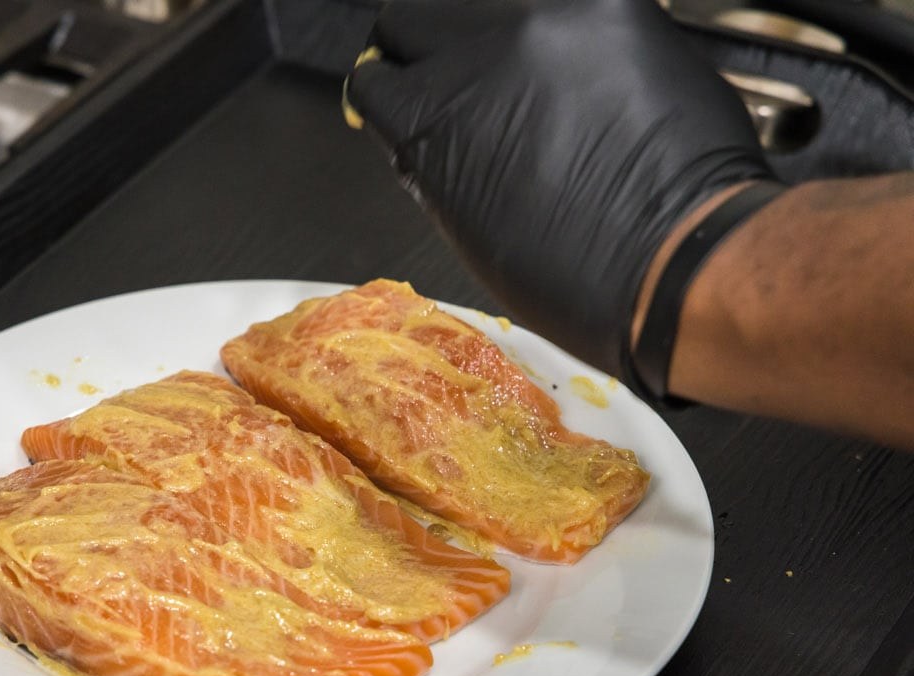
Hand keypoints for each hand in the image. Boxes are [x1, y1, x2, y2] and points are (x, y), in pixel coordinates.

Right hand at [345, 0, 775, 382]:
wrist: (679, 262)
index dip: (387, 97)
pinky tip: (577, 76)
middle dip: (423, 53)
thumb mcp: (465, 224)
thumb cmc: (575, 273)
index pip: (371, 77)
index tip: (404, 102)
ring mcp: (548, 18)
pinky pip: (562, 9)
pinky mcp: (612, 7)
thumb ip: (436, 156)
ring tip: (521, 79)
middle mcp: (479, 50)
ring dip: (488, 37)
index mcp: (430, 115)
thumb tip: (427, 124)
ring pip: (482, 1)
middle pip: (411, 17)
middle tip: (452, 83)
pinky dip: (560, 38)